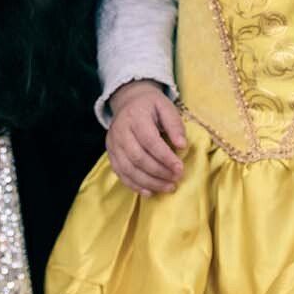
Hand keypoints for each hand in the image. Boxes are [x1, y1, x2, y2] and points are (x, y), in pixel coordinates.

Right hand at [106, 80, 186, 194]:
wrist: (128, 101)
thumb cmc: (151, 106)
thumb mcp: (166, 107)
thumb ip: (174, 125)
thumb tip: (182, 146)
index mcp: (135, 117)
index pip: (150, 141)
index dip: (165, 157)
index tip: (180, 169)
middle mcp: (120, 131)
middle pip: (138, 158)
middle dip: (159, 172)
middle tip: (176, 179)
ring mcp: (113, 144)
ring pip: (128, 169)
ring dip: (149, 182)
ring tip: (167, 187)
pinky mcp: (111, 154)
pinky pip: (121, 174)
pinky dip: (135, 185)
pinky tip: (149, 192)